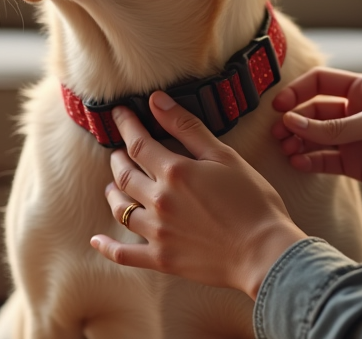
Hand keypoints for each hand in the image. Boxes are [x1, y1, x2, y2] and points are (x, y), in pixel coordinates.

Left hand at [90, 90, 307, 300]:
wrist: (265, 253)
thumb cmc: (253, 202)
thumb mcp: (223, 156)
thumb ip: (187, 127)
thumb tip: (156, 101)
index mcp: (174, 172)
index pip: (138, 143)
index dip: (126, 126)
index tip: (119, 114)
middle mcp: (159, 201)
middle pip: (124, 174)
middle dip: (118, 159)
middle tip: (118, 151)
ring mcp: (157, 233)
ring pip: (120, 209)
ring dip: (113, 193)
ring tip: (113, 185)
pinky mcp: (162, 259)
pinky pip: (125, 254)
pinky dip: (108, 247)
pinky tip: (96, 239)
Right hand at [271, 67, 361, 211]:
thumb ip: (336, 126)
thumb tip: (294, 123)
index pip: (321, 82)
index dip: (299, 91)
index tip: (281, 105)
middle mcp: (356, 111)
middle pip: (314, 111)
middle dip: (295, 121)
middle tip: (278, 132)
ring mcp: (354, 138)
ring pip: (315, 136)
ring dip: (298, 141)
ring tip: (285, 149)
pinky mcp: (355, 164)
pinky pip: (325, 160)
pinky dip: (309, 161)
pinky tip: (298, 163)